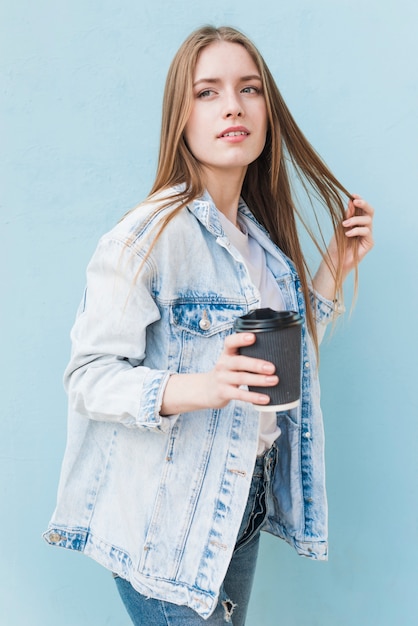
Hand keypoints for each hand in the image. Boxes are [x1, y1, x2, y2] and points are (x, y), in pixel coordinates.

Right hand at [160, 333, 277, 414]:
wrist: (206, 390)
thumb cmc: (226, 373)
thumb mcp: (231, 361)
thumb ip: (247, 356)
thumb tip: (277, 354)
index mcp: (226, 354)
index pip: (230, 342)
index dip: (240, 338)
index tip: (253, 337)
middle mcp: (223, 364)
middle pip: (238, 362)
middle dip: (256, 364)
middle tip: (272, 367)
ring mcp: (222, 379)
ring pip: (241, 378)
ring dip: (258, 380)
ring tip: (274, 380)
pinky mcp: (223, 392)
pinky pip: (239, 395)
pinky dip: (253, 397)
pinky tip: (265, 398)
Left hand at [340, 195, 374, 275]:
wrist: (335, 259)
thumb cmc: (336, 244)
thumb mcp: (340, 226)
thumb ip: (347, 215)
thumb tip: (351, 201)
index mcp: (357, 220)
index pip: (362, 208)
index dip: (359, 200)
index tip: (353, 195)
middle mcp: (364, 226)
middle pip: (370, 211)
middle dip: (364, 204)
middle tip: (355, 202)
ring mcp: (368, 234)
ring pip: (368, 220)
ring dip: (355, 220)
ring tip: (344, 224)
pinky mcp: (369, 243)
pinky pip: (366, 231)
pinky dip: (356, 230)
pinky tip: (347, 234)